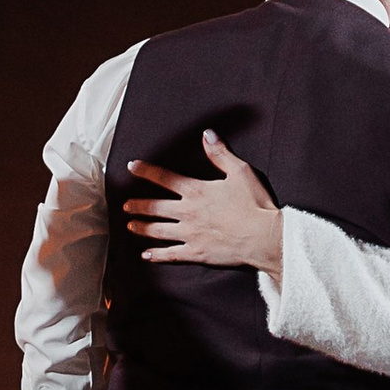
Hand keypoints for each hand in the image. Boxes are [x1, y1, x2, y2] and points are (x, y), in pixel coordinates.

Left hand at [125, 131, 287, 270]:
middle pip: (155, 207)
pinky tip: (146, 255)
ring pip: (158, 230)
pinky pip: (171, 254)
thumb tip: (207, 134)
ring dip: (142, 227)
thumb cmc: (255, 204)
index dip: (145, 171)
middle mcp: (187, 212)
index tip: (131, 167)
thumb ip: (220, 153)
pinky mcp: (196, 253)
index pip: (164, 178)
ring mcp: (190, 234)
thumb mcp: (240, 172)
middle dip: (138, 205)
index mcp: (196, 191)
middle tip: (125, 205)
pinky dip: (156, 255)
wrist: (263, 237)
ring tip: (130, 225)